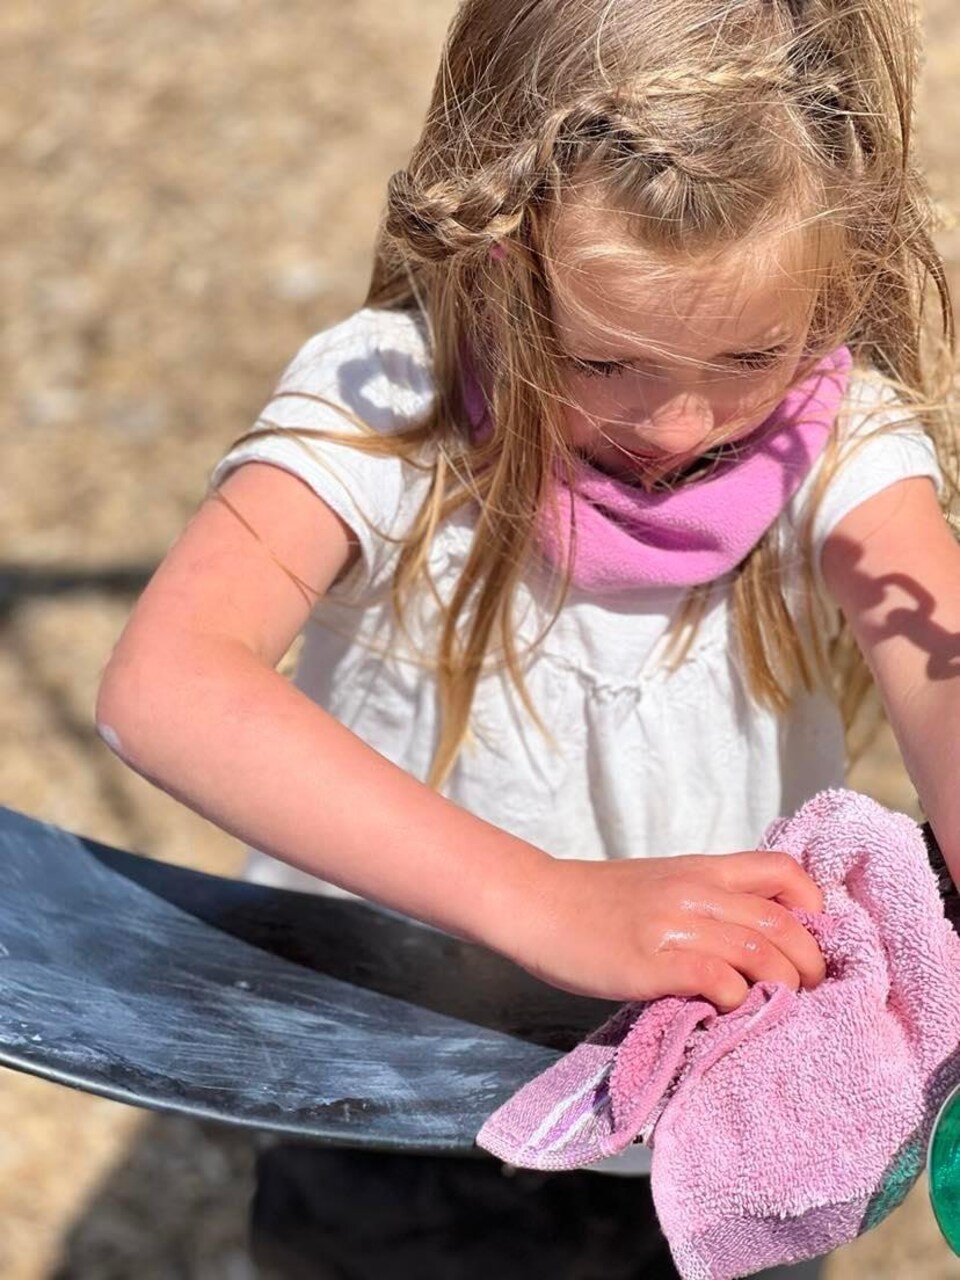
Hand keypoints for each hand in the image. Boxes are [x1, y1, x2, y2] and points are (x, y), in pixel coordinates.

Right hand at [509, 851, 826, 1009]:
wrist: (537, 903)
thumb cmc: (595, 900)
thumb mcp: (661, 884)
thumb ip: (705, 902)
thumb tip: (753, 941)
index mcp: (702, 869)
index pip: (783, 870)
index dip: (815, 906)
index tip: (812, 941)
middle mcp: (696, 892)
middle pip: (785, 924)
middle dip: (811, 964)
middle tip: (809, 991)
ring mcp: (675, 927)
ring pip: (761, 954)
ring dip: (783, 988)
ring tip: (778, 1008)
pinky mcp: (652, 963)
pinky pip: (719, 982)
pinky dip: (737, 1003)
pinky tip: (726, 1013)